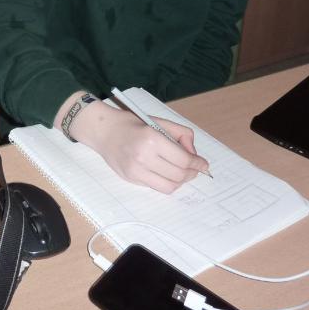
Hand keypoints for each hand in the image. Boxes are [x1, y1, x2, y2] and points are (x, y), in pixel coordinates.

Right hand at [57, 94, 208, 192]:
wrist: (104, 130)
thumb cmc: (133, 123)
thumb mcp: (159, 121)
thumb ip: (182, 134)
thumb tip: (194, 154)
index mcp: (152, 139)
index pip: (183, 160)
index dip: (198, 164)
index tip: (204, 164)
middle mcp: (143, 157)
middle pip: (179, 175)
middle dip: (192, 173)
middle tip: (195, 169)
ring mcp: (135, 170)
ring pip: (169, 186)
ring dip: (181, 181)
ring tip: (183, 173)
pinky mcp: (130, 179)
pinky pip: (157, 187)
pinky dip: (167, 183)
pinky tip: (167, 174)